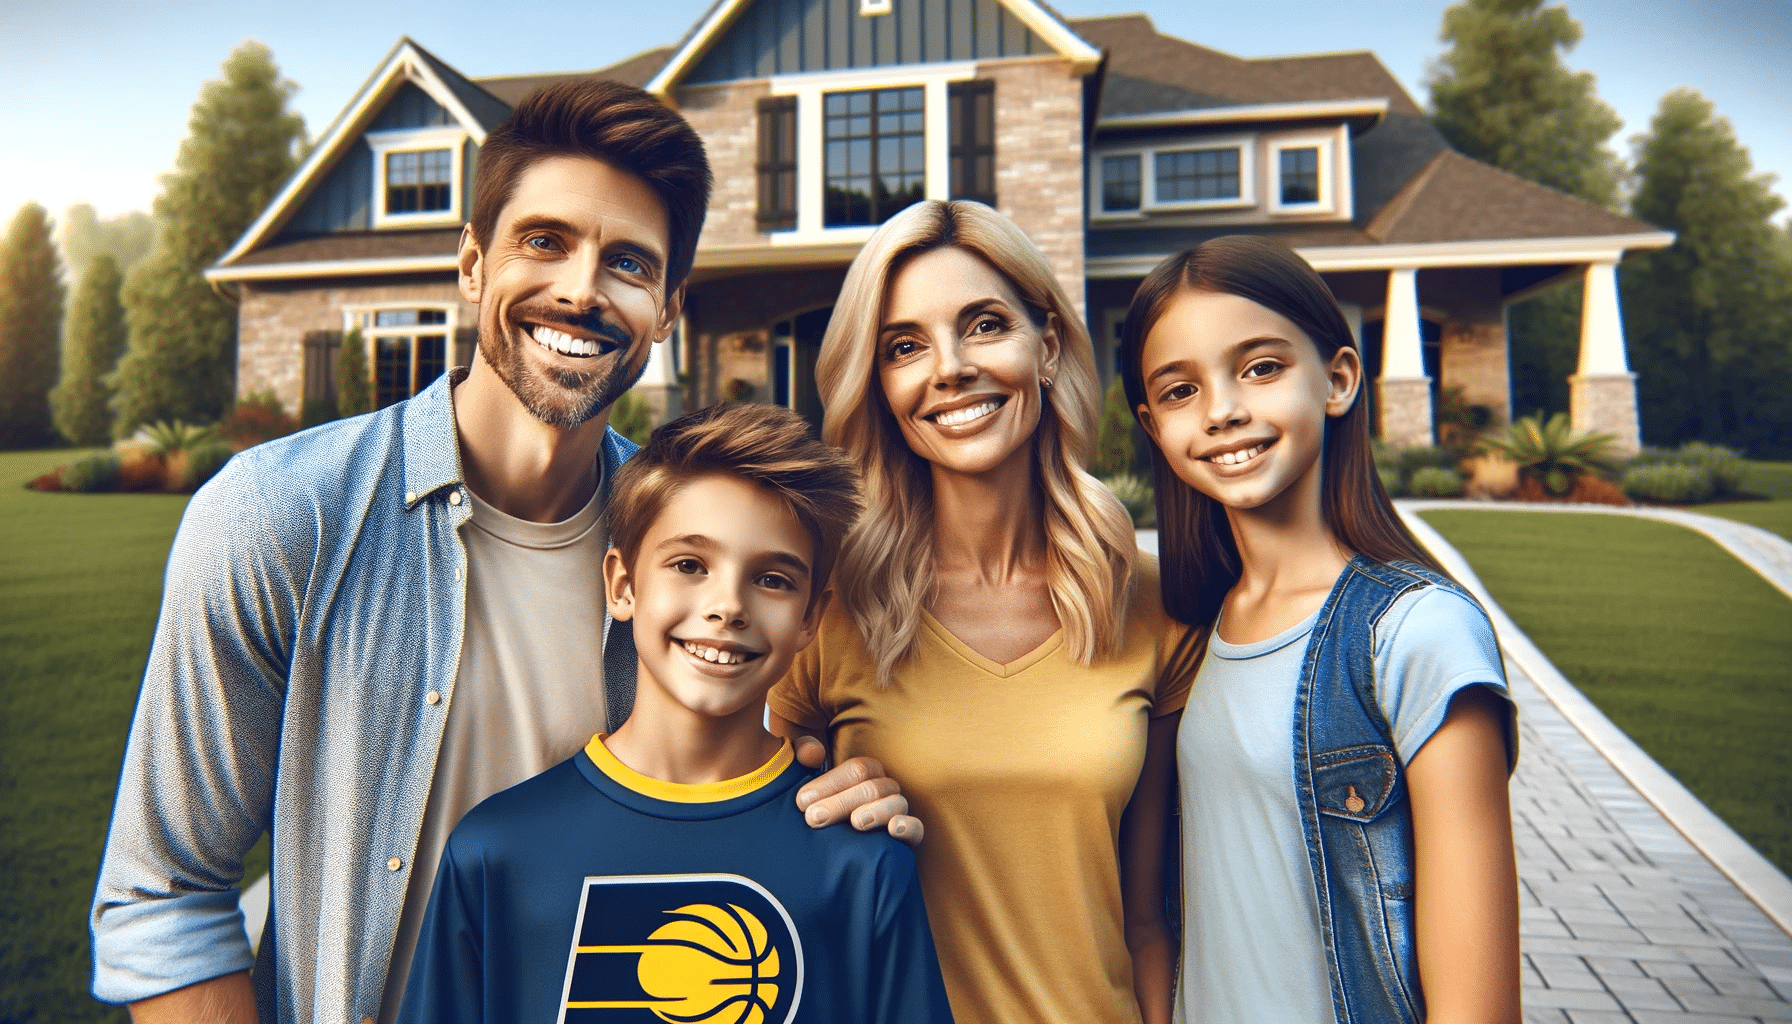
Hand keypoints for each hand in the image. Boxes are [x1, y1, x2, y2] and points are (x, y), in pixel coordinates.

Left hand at [792, 735, 923, 845]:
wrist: (835, 860)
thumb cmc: (821, 814)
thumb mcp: (810, 788)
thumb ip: (805, 755)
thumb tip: (811, 753)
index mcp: (867, 774)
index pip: (856, 770)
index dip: (829, 783)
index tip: (802, 802)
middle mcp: (886, 789)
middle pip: (871, 788)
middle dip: (840, 803)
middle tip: (814, 818)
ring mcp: (899, 812)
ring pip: (896, 804)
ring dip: (875, 812)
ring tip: (855, 823)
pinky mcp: (909, 838)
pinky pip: (916, 829)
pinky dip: (908, 827)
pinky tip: (895, 828)